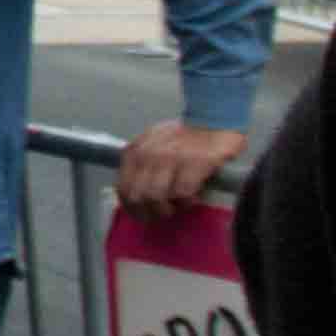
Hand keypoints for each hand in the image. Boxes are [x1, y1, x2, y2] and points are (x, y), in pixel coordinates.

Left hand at [113, 118, 247, 215]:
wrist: (213, 121)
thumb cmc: (184, 137)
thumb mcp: (152, 145)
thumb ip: (141, 165)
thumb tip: (137, 197)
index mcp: (135, 150)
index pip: (122, 188)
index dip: (132, 208)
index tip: (142, 215)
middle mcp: (148, 154)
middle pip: (137, 197)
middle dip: (150, 212)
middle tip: (164, 212)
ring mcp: (170, 158)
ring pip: (156, 197)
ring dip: (169, 208)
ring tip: (179, 204)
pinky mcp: (193, 163)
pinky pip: (182, 194)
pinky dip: (187, 201)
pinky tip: (193, 196)